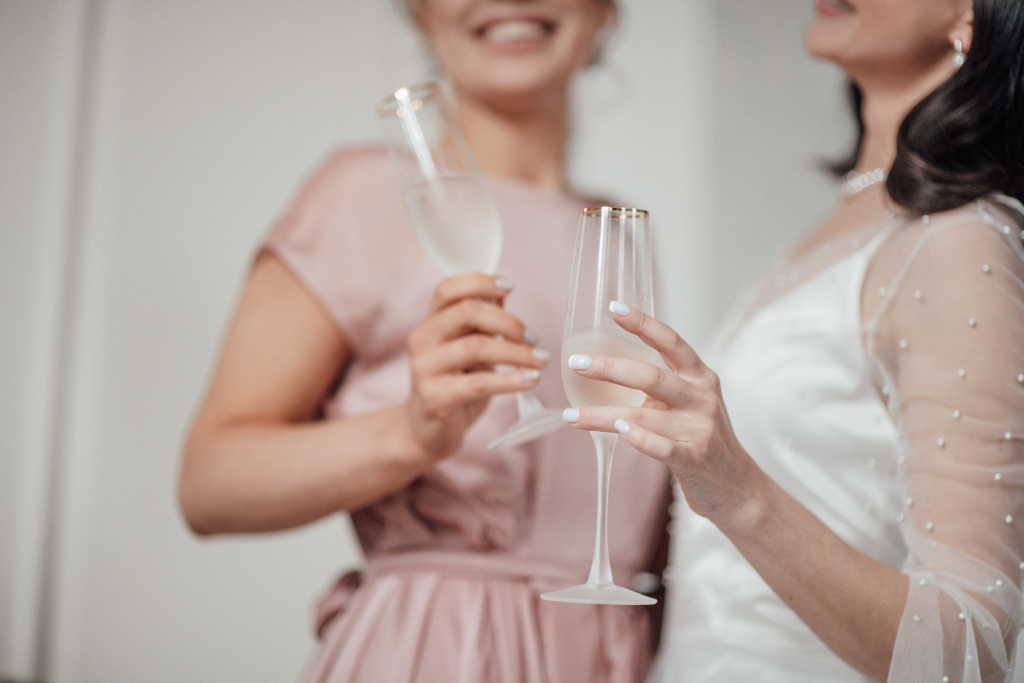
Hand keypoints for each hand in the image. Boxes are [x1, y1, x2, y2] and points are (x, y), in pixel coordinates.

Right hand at [405, 274, 548, 461]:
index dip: (480, 282)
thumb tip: (503, 292)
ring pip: (475, 347)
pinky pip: (478, 383)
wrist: (427, 430)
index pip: (448, 288)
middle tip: (534, 337)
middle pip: (466, 312)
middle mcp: (421, 339)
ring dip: (516, 352)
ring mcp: (424, 368)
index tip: (511, 286)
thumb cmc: (454, 383)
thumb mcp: (467, 348)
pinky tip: (531, 380)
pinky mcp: (434, 397)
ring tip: (541, 360)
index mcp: (430, 321)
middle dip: (508, 321)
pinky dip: (510, 380)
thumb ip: (481, 322)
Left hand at [563, 302, 766, 527]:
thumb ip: (661, 386)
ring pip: (643, 415)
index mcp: (700, 377)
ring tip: (571, 415)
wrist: (736, 486)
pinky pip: (662, 447)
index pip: (671, 341)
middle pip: (651, 376)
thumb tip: (607, 367)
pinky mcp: (695, 459)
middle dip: (610, 367)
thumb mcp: (690, 403)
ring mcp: (700, 428)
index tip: (614, 308)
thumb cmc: (702, 438)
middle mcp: (702, 398)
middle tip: (576, 362)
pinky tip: (618, 431)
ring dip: (601, 415)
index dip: (643, 323)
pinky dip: (639, 438)